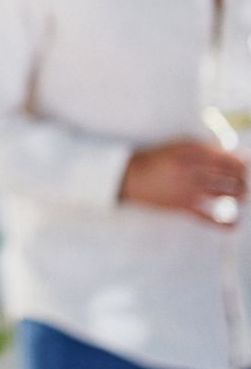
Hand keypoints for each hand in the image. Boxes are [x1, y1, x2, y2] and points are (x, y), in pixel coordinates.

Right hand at [119, 139, 246, 224]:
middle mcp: (193, 170)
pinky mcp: (183, 207)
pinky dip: (226, 222)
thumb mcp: (176, 145)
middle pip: (232, 176)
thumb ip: (202, 148)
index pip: (229, 158)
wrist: (129, 176)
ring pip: (227, 194)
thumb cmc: (153, 159)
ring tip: (240, 194)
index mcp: (191, 152)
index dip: (242, 163)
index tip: (244, 164)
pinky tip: (234, 222)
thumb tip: (227, 154)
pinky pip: (210, 218)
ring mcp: (189, 189)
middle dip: (243, 178)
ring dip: (239, 195)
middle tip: (243, 179)